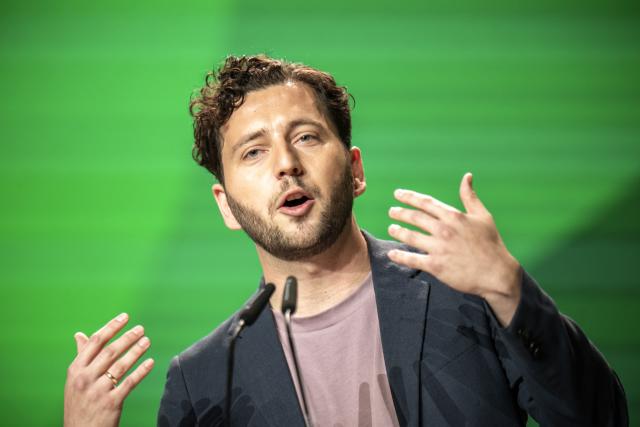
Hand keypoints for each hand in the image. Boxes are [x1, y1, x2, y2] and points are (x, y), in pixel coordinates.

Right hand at [64, 313, 153, 426]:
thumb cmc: (79, 403)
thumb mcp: (74, 379)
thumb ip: (81, 356)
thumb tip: (79, 334)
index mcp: (75, 369)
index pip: (96, 342)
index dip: (112, 327)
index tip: (125, 317)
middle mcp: (85, 378)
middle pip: (110, 351)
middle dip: (127, 337)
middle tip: (141, 329)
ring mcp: (98, 391)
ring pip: (121, 365)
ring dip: (136, 351)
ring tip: (147, 341)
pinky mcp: (111, 403)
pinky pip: (129, 382)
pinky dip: (141, 371)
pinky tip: (150, 362)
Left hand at [387, 172, 521, 325]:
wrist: (497, 273)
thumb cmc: (491, 244)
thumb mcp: (483, 216)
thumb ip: (470, 196)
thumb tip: (467, 176)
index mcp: (453, 216)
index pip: (426, 203)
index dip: (409, 197)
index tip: (398, 194)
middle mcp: (444, 230)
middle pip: (414, 218)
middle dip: (400, 213)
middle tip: (391, 211)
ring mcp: (439, 248)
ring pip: (410, 237)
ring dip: (397, 231)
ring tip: (391, 228)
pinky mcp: (436, 266)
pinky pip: (412, 259)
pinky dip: (399, 256)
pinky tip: (392, 254)